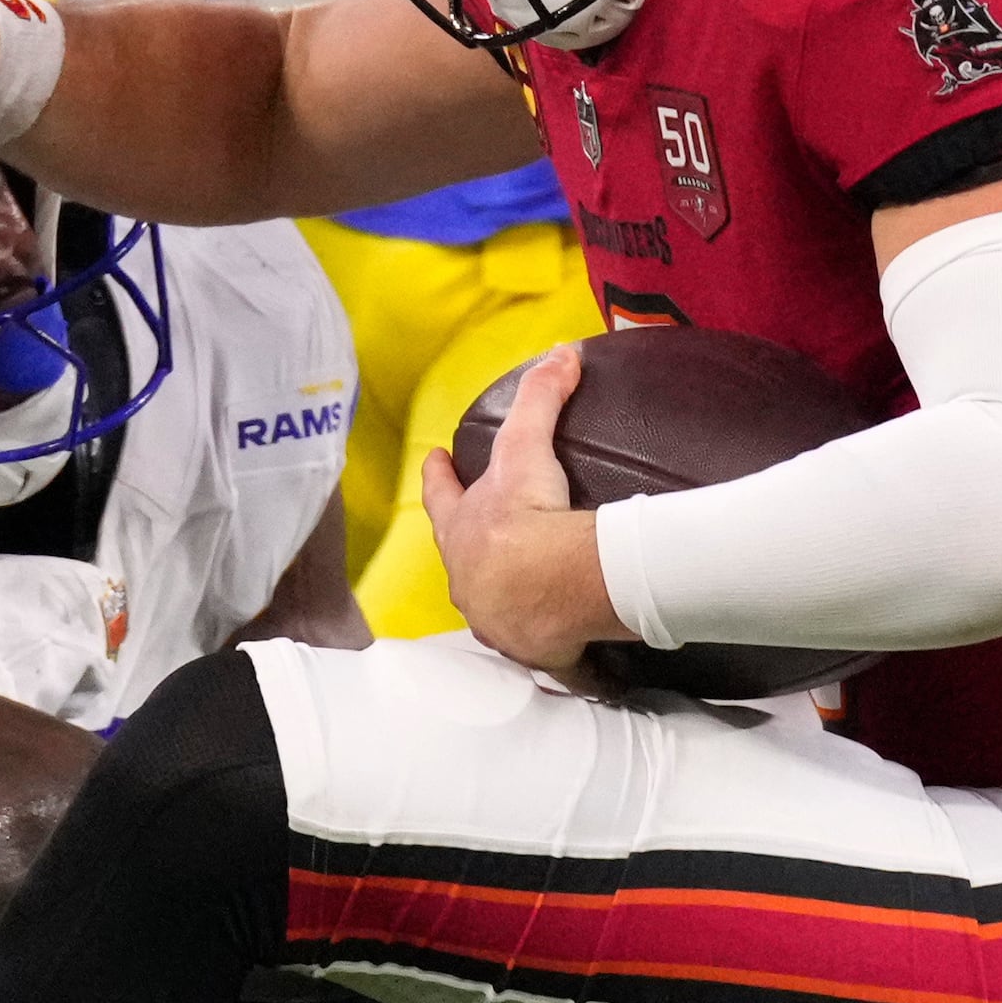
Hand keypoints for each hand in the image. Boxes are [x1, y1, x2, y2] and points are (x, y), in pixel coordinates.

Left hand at [420, 347, 631, 680]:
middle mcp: (468, 578)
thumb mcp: (526, 449)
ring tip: (526, 594)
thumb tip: (560, 353)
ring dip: (505, 599)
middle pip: (461, 558)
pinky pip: (541, 648)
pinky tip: (567, 649)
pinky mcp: (531, 648)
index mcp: (462, 531)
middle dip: (467, 547)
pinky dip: (551, 647)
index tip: (434, 460)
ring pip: (494, 606)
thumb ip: (540, 397)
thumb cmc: (526, 519)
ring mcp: (496, 618)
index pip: (440, 496)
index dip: (438, 477)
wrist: (551, 587)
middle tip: (482, 537)